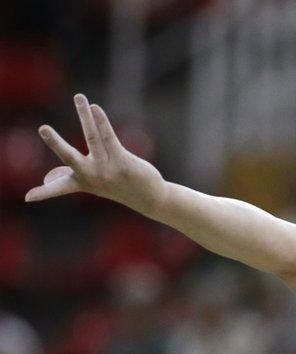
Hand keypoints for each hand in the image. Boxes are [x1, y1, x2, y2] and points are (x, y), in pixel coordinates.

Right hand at [26, 93, 168, 214]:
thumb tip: (49, 179)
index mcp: (82, 182)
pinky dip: (101, 121)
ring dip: (85, 115)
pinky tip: (95, 108)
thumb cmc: (117, 187)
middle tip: (42, 128)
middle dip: (56, 142)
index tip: (28, 197)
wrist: (149, 197)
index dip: (43, 192)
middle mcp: (92, 175)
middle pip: (69, 156)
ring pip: (93, 137)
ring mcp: (108, 168)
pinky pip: (110, 137)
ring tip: (79, 97)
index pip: (58, 188)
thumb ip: (71, 178)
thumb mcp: (93, 184)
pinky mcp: (123, 161)